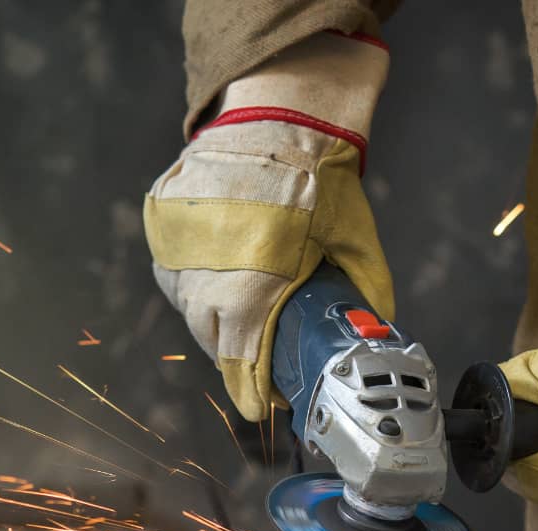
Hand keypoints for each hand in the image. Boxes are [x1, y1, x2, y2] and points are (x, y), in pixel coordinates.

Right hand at [143, 32, 391, 421]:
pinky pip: (172, 270)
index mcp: (253, 285)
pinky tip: (215, 276)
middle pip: (212, 336)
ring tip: (239, 312)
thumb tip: (375, 326)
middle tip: (259, 357)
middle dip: (235, 353)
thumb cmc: (318, 179)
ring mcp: (178, 248)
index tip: (259, 409)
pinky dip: (191, 281)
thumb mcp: (354, 239)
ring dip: (211, 317)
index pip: (241, 359)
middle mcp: (206, 273)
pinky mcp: (163, 224)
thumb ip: (366, 290)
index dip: (249, 391)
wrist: (278, 114)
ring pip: (187, 305)